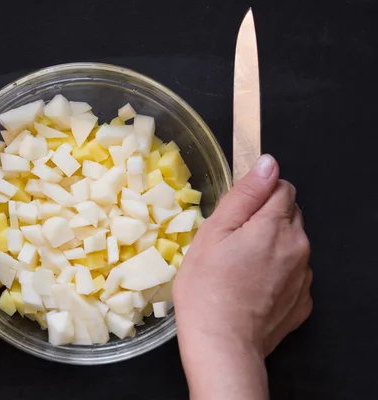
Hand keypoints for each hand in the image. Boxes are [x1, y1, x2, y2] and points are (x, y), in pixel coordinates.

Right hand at [173, 155, 311, 399]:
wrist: (221, 344)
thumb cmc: (207, 288)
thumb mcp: (214, 232)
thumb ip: (245, 194)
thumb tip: (268, 164)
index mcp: (275, 226)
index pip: (282, 188)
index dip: (258, 194)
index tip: (238, 212)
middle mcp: (299, 248)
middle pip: (290, 215)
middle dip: (266, 219)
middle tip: (233, 242)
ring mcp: (304, 277)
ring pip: (292, 245)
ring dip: (273, 247)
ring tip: (240, 268)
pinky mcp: (302, 302)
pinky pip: (294, 274)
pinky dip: (278, 274)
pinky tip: (252, 287)